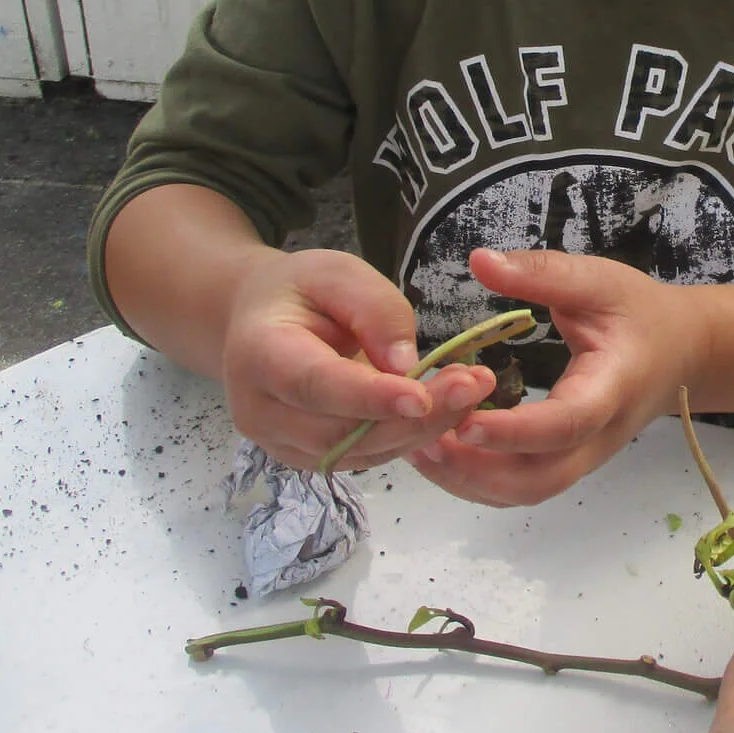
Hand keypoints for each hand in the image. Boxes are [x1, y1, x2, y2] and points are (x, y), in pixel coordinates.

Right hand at [221, 249, 494, 470]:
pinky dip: (410, 438)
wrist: (262, 324)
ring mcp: (282, 443)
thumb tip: (407, 365)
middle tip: (474, 385)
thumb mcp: (336, 275)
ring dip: (422, 429)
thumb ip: (372, 311)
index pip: (314, 384)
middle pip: (342, 430)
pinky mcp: (309, 457)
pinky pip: (366, 457)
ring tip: (472, 392)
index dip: (368, 396)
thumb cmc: (301, 292)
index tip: (422, 396)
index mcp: (259, 354)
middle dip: (415, 415)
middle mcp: (262, 411)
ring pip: (360, 452)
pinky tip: (447, 410)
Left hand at [412, 247, 704, 506]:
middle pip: (538, 480)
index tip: (463, 422)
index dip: (515, 430)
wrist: (680, 353)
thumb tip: (478, 260)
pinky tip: (439, 452)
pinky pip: (520, 486)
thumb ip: (541, 273)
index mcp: (611, 388)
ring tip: (416, 447)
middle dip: (476, 470)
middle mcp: (597, 437)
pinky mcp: (566, 462)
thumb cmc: (639, 313)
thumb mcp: (598, 280)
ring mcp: (583, 457)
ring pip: (524, 492)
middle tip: (419, 441)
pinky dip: (476, 480)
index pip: (566, 423)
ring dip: (468, 480)